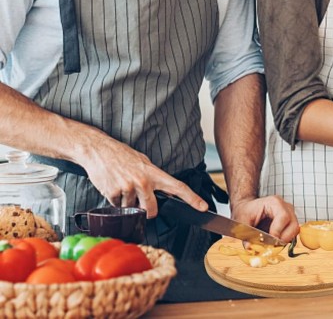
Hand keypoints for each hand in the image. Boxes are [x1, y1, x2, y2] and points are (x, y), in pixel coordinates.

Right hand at [78, 133, 207, 218]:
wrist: (99, 150)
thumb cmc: (122, 155)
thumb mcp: (143, 162)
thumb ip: (153, 178)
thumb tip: (162, 192)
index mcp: (154, 172)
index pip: (178, 187)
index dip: (192, 198)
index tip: (203, 207)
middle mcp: (143, 181)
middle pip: (151, 209)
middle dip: (147, 212)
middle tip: (139, 202)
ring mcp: (128, 188)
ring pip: (131, 209)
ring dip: (126, 202)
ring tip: (121, 184)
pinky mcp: (114, 193)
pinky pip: (117, 206)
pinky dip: (115, 200)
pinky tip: (112, 186)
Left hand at [231, 195, 299, 243]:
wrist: (248, 208)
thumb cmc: (246, 211)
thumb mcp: (242, 221)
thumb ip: (246, 235)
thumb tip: (250, 247)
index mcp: (274, 202)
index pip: (283, 217)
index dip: (278, 231)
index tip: (270, 242)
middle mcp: (285, 207)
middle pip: (293, 225)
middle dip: (283, 239)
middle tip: (271, 246)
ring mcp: (290, 214)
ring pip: (294, 231)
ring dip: (284, 241)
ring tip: (271, 245)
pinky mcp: (289, 223)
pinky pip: (292, 234)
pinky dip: (284, 241)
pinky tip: (273, 242)